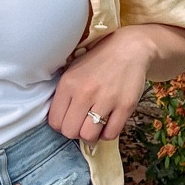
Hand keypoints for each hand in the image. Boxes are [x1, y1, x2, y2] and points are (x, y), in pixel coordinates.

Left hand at [48, 27, 154, 143]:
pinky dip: (108, 133)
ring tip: (95, 125)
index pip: (55, 121)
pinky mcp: (125, 106)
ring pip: (89, 135)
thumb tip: (59, 119)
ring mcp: (106, 100)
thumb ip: (64, 93)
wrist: (129, 49)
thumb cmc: (98, 60)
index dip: (61, 125)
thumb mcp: (73, 70)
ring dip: (91, 135)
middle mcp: (85, 92)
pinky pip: (111, 133)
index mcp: (68, 83)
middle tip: (82, 124)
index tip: (69, 120)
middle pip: (70, 131)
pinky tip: (108, 123)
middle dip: (75, 132)